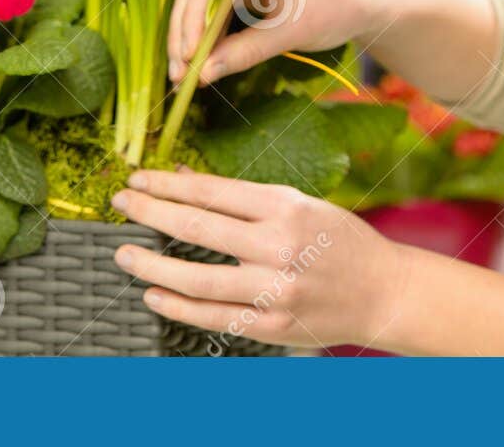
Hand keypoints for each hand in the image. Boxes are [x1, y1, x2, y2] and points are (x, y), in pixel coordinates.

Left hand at [111, 167, 410, 349]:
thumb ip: (242, 196)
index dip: (169, 184)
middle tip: (121, 202)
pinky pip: (214, 316)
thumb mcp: (299, 203)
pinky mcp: (271, 324)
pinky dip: (179, 306)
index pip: (213, 192)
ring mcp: (274, 290)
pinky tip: (154, 293)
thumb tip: (186, 180)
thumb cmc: (339, 240)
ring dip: (153, 265)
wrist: (382, 292)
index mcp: (286, 208)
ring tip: (124, 254)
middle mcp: (278, 247)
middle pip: (199, 228)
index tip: (139, 178)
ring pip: (198, 279)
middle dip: (152, 212)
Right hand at [167, 0, 382, 85]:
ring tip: (182, 71)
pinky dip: (205, 25)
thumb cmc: (339, 6)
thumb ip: (245, 52)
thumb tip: (201, 76)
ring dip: (190, 29)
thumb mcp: (292, 32)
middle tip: (177, 72)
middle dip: (185, 30)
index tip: (186, 59)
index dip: (193, 20)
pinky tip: (197, 56)